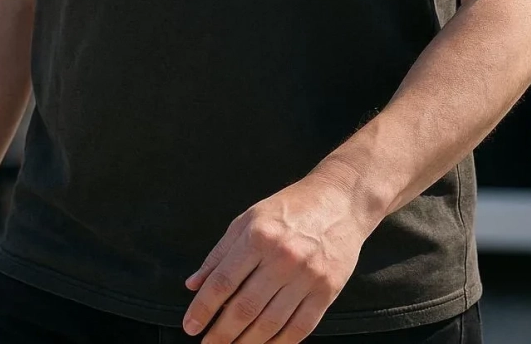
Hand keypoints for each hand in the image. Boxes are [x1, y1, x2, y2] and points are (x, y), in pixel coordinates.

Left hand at [181, 172, 371, 343]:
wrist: (340, 201)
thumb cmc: (290, 208)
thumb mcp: (249, 218)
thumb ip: (220, 253)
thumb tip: (194, 285)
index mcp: (259, 236)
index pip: (223, 282)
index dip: (203, 308)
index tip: (190, 326)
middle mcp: (282, 257)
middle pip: (244, 308)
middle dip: (221, 334)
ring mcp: (306, 276)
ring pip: (270, 324)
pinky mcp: (326, 291)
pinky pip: (299, 328)